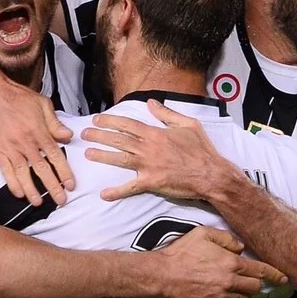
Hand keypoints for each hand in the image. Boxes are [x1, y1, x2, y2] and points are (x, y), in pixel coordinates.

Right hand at [0, 76, 74, 206]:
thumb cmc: (16, 96)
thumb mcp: (42, 103)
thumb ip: (55, 123)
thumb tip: (68, 136)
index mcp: (39, 132)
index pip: (55, 157)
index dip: (64, 173)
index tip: (70, 185)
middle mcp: (25, 143)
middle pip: (41, 169)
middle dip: (52, 187)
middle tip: (60, 200)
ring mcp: (10, 148)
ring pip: (23, 174)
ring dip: (32, 190)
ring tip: (39, 203)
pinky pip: (5, 171)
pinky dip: (12, 183)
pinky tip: (19, 193)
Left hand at [82, 99, 229, 200]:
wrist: (211, 174)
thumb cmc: (202, 150)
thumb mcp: (188, 124)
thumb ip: (167, 114)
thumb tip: (151, 103)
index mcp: (156, 133)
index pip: (128, 124)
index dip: (111, 121)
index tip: (98, 119)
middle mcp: (148, 148)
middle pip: (119, 139)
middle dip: (100, 135)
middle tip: (85, 133)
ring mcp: (148, 166)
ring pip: (120, 159)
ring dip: (102, 156)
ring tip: (88, 153)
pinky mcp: (151, 182)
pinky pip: (130, 188)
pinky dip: (116, 192)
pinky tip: (104, 194)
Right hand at [156, 227, 286, 297]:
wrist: (163, 275)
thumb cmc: (182, 252)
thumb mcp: (203, 234)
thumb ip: (226, 239)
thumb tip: (240, 248)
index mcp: (231, 263)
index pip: (261, 270)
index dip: (276, 275)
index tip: (285, 279)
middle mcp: (229, 281)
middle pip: (255, 287)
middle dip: (255, 283)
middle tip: (249, 279)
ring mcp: (221, 297)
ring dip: (244, 294)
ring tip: (236, 287)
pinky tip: (226, 296)